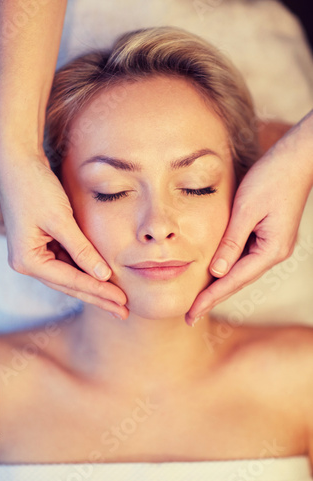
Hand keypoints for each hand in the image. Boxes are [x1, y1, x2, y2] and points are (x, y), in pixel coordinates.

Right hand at [0, 127, 127, 318]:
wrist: (18, 162)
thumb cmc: (35, 187)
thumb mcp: (61, 220)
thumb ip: (82, 250)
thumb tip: (103, 276)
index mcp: (28, 260)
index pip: (71, 281)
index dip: (98, 292)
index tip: (122, 301)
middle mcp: (28, 262)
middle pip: (70, 285)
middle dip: (98, 298)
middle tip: (123, 312)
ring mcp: (35, 254)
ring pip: (70, 277)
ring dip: (93, 287)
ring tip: (117, 301)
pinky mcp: (43, 245)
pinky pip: (68, 263)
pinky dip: (86, 270)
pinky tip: (103, 280)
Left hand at [185, 120, 311, 324]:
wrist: (296, 159)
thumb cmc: (272, 178)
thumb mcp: (246, 210)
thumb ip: (230, 242)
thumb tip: (217, 272)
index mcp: (271, 250)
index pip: (233, 281)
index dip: (210, 298)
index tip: (191, 314)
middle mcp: (274, 253)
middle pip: (238, 281)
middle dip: (212, 298)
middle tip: (190, 316)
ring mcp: (272, 245)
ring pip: (241, 271)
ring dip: (220, 286)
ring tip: (198, 301)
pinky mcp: (268, 236)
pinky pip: (244, 257)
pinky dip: (227, 267)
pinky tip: (214, 274)